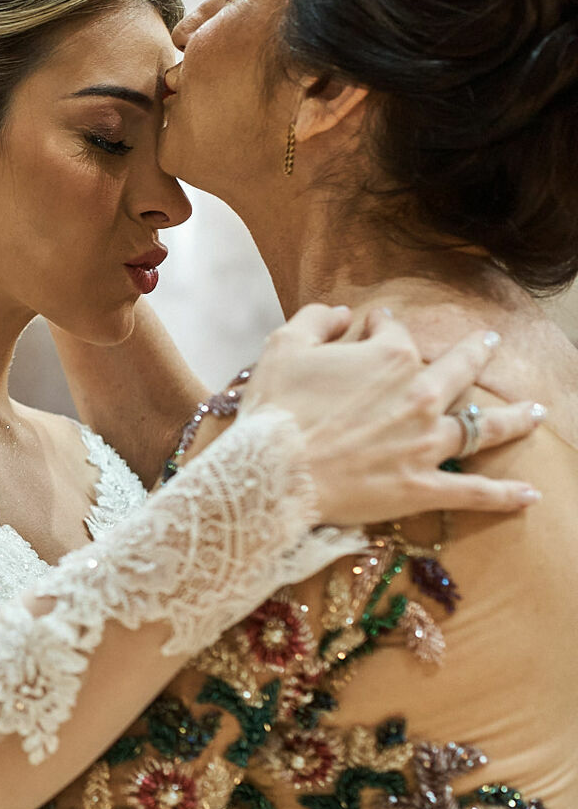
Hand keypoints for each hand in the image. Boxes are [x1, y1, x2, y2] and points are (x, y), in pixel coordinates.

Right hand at [240, 305, 542, 524]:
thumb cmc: (274, 409)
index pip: (394, 331)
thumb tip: (342, 313)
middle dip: (475, 353)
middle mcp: (419, 396)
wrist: (272, 473)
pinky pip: (473, 491)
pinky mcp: (422, 486)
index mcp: (388, 358)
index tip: (372, 327)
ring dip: (515, 418)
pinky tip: (531, 493)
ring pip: (483, 427)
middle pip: (458, 370)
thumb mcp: (282, 347)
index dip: (381, 326)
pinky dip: (504, 494)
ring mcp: (426, 443)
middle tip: (488, 344)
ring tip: (536, 411)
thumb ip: (316, 320)